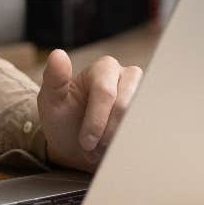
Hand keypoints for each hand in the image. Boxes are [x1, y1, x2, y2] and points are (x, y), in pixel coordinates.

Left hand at [37, 50, 143, 171]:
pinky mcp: (152, 114)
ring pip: (140, 118)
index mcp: (104, 68)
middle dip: (107, 133)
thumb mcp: (51, 102)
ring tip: (103, 150)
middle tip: (93, 149)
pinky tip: (119, 148)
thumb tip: (57, 54)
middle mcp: (129, 76)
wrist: (78, 147)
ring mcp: (144, 96)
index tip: (85, 142)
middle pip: (125, 106)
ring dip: (120, 139)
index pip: (105, 92)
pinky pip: (151, 128)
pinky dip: (133, 142)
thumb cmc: (64, 120)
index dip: (96, 120)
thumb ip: (53, 79)